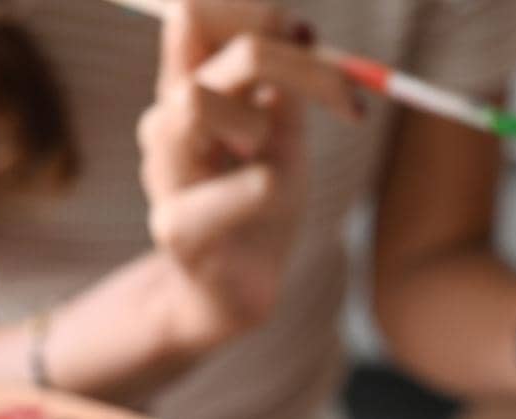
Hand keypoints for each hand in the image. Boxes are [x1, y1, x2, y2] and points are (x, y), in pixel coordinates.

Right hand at [138, 0, 358, 353]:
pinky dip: (258, 188)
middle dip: (287, 57)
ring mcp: (166, 174)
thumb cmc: (258, 209)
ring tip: (274, 159)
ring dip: (254, 119)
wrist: (236, 293)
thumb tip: (300, 25)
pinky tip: (276, 192)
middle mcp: (168, 122)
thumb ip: (289, 86)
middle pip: (199, 37)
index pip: (193, 13)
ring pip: (191, 103)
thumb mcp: (284, 138)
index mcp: (190, 91)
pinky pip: (217, 196)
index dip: (250, 7)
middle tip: (349, 101)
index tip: (311, 37)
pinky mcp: (177, 231)